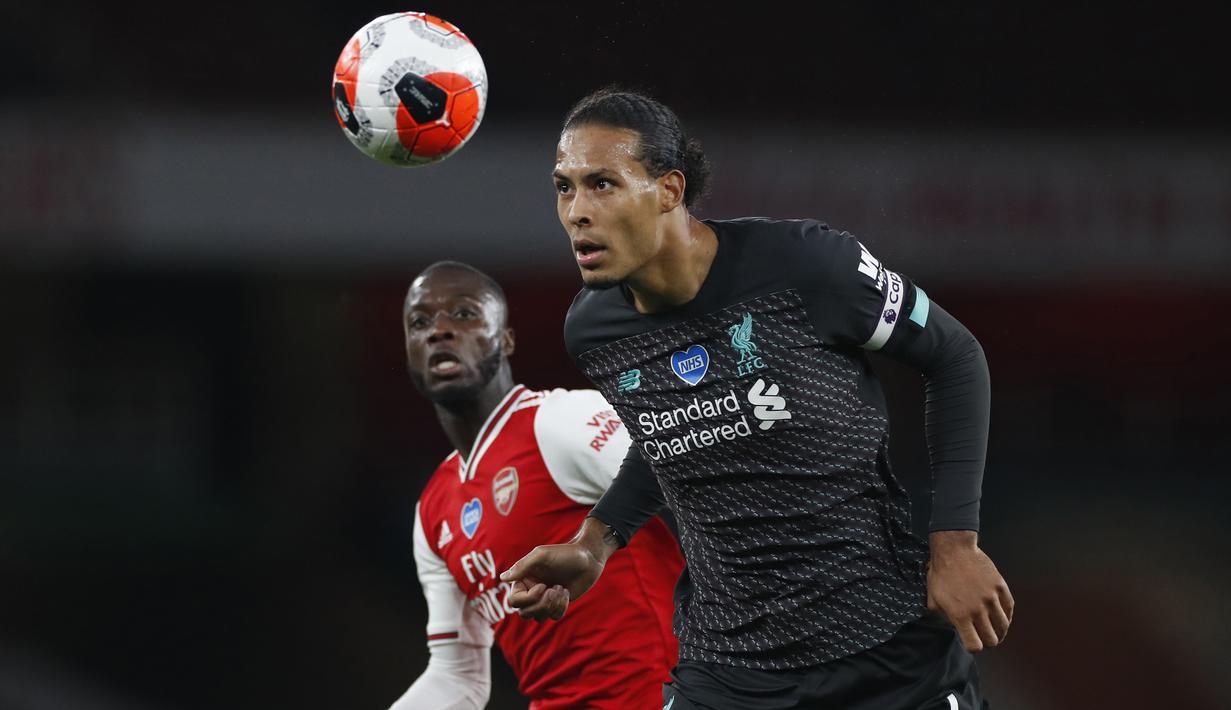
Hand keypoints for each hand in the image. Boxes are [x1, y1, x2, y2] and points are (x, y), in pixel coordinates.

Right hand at [498, 519, 616, 620]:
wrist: (588, 559)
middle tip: (554, 589)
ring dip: (552, 606)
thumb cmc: (565, 554)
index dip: (528, 598)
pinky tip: (566, 593)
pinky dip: (561, 608)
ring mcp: (544, 599)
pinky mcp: (557, 604)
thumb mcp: (542, 555)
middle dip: (541, 604)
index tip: (543, 585)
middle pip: (524, 613)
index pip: (514, 601)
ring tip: (561, 589)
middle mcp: (531, 590)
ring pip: (538, 618)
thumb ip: (522, 566)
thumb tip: (502, 578)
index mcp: (524, 579)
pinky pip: (553, 617)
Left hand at [926, 530, 1013, 652]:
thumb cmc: (941, 575)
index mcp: (960, 615)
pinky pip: (1009, 609)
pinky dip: (1007, 616)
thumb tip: (957, 628)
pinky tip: (1002, 616)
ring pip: (1004, 626)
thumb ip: (945, 618)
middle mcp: (978, 609)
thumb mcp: (933, 600)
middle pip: (992, 639)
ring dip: (1000, 631)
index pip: (975, 645)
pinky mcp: (1000, 587)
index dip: (974, 647)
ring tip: (995, 629)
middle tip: (984, 637)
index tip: (972, 642)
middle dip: (988, 641)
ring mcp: (991, 598)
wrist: (954, 551)